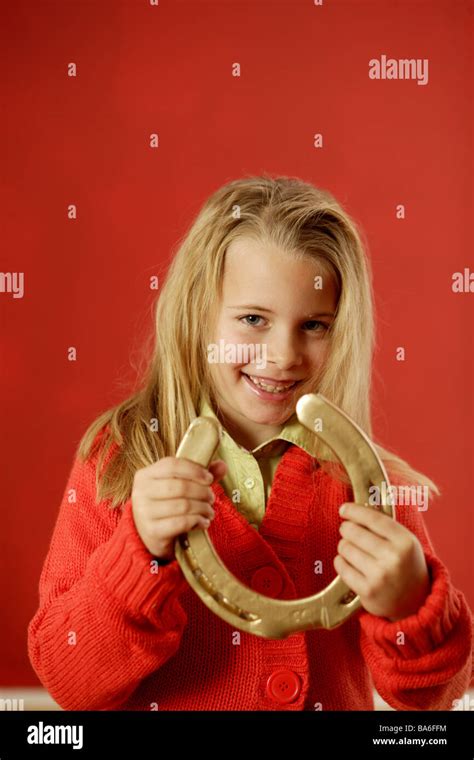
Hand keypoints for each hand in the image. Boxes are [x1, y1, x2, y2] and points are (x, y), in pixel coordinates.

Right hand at [131, 457, 227, 560]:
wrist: (149, 536)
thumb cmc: (166, 505)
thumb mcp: (178, 486)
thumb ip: (198, 475)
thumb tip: (222, 465)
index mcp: (145, 475)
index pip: (172, 465)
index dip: (194, 470)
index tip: (209, 478)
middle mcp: (141, 492)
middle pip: (180, 486)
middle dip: (202, 492)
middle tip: (211, 498)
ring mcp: (144, 512)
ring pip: (183, 505)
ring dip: (203, 508)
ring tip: (209, 511)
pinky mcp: (152, 531)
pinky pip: (181, 523)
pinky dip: (197, 521)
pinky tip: (203, 523)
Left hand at [334, 502, 431, 621]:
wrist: (415, 603)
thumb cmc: (406, 566)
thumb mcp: (405, 542)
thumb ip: (384, 526)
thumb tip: (356, 510)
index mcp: (405, 542)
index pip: (373, 519)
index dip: (355, 511)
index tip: (344, 509)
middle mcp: (393, 558)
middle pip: (354, 532)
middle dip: (347, 529)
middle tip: (349, 531)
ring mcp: (379, 576)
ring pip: (345, 548)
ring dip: (345, 546)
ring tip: (354, 550)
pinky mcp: (367, 591)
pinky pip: (341, 566)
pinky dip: (341, 561)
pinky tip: (350, 563)